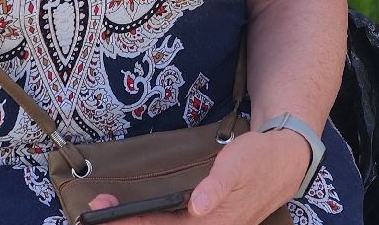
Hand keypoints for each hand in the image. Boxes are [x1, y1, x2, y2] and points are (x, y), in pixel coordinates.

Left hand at [81, 128, 308, 224]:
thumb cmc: (258, 160)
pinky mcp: (204, 220)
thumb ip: (218, 186)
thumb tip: (199, 204)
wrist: (284, 160)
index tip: (103, 216)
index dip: (131, 224)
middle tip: (95, 210)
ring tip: (107, 213)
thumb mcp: (239, 166)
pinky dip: (150, 221)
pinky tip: (136, 216)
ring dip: (136, 223)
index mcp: (212, 224)